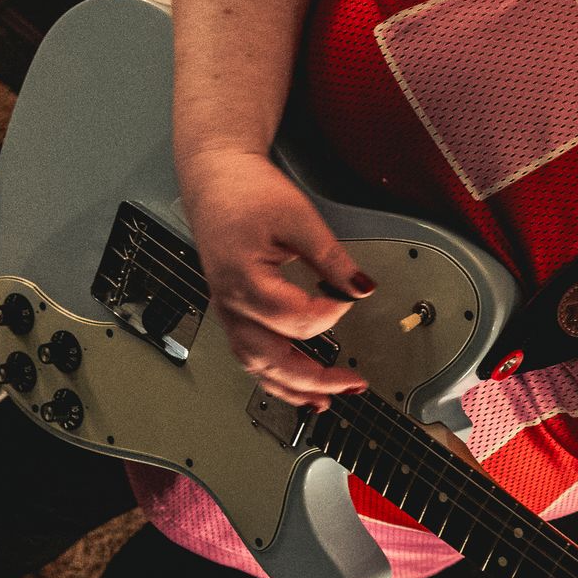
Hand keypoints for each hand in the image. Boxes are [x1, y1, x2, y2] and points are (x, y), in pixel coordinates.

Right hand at [180, 147, 375, 409]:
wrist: (215, 177)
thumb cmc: (247, 192)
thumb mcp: (298, 218)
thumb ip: (332, 258)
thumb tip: (361, 288)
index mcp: (244, 279)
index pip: (295, 318)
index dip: (330, 314)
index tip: (350, 298)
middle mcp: (231, 302)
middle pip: (271, 359)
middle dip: (314, 379)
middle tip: (352, 384)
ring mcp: (228, 310)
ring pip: (256, 365)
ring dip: (292, 388)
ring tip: (326, 400)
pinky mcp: (233, 310)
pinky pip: (250, 355)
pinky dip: (275, 377)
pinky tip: (299, 386)